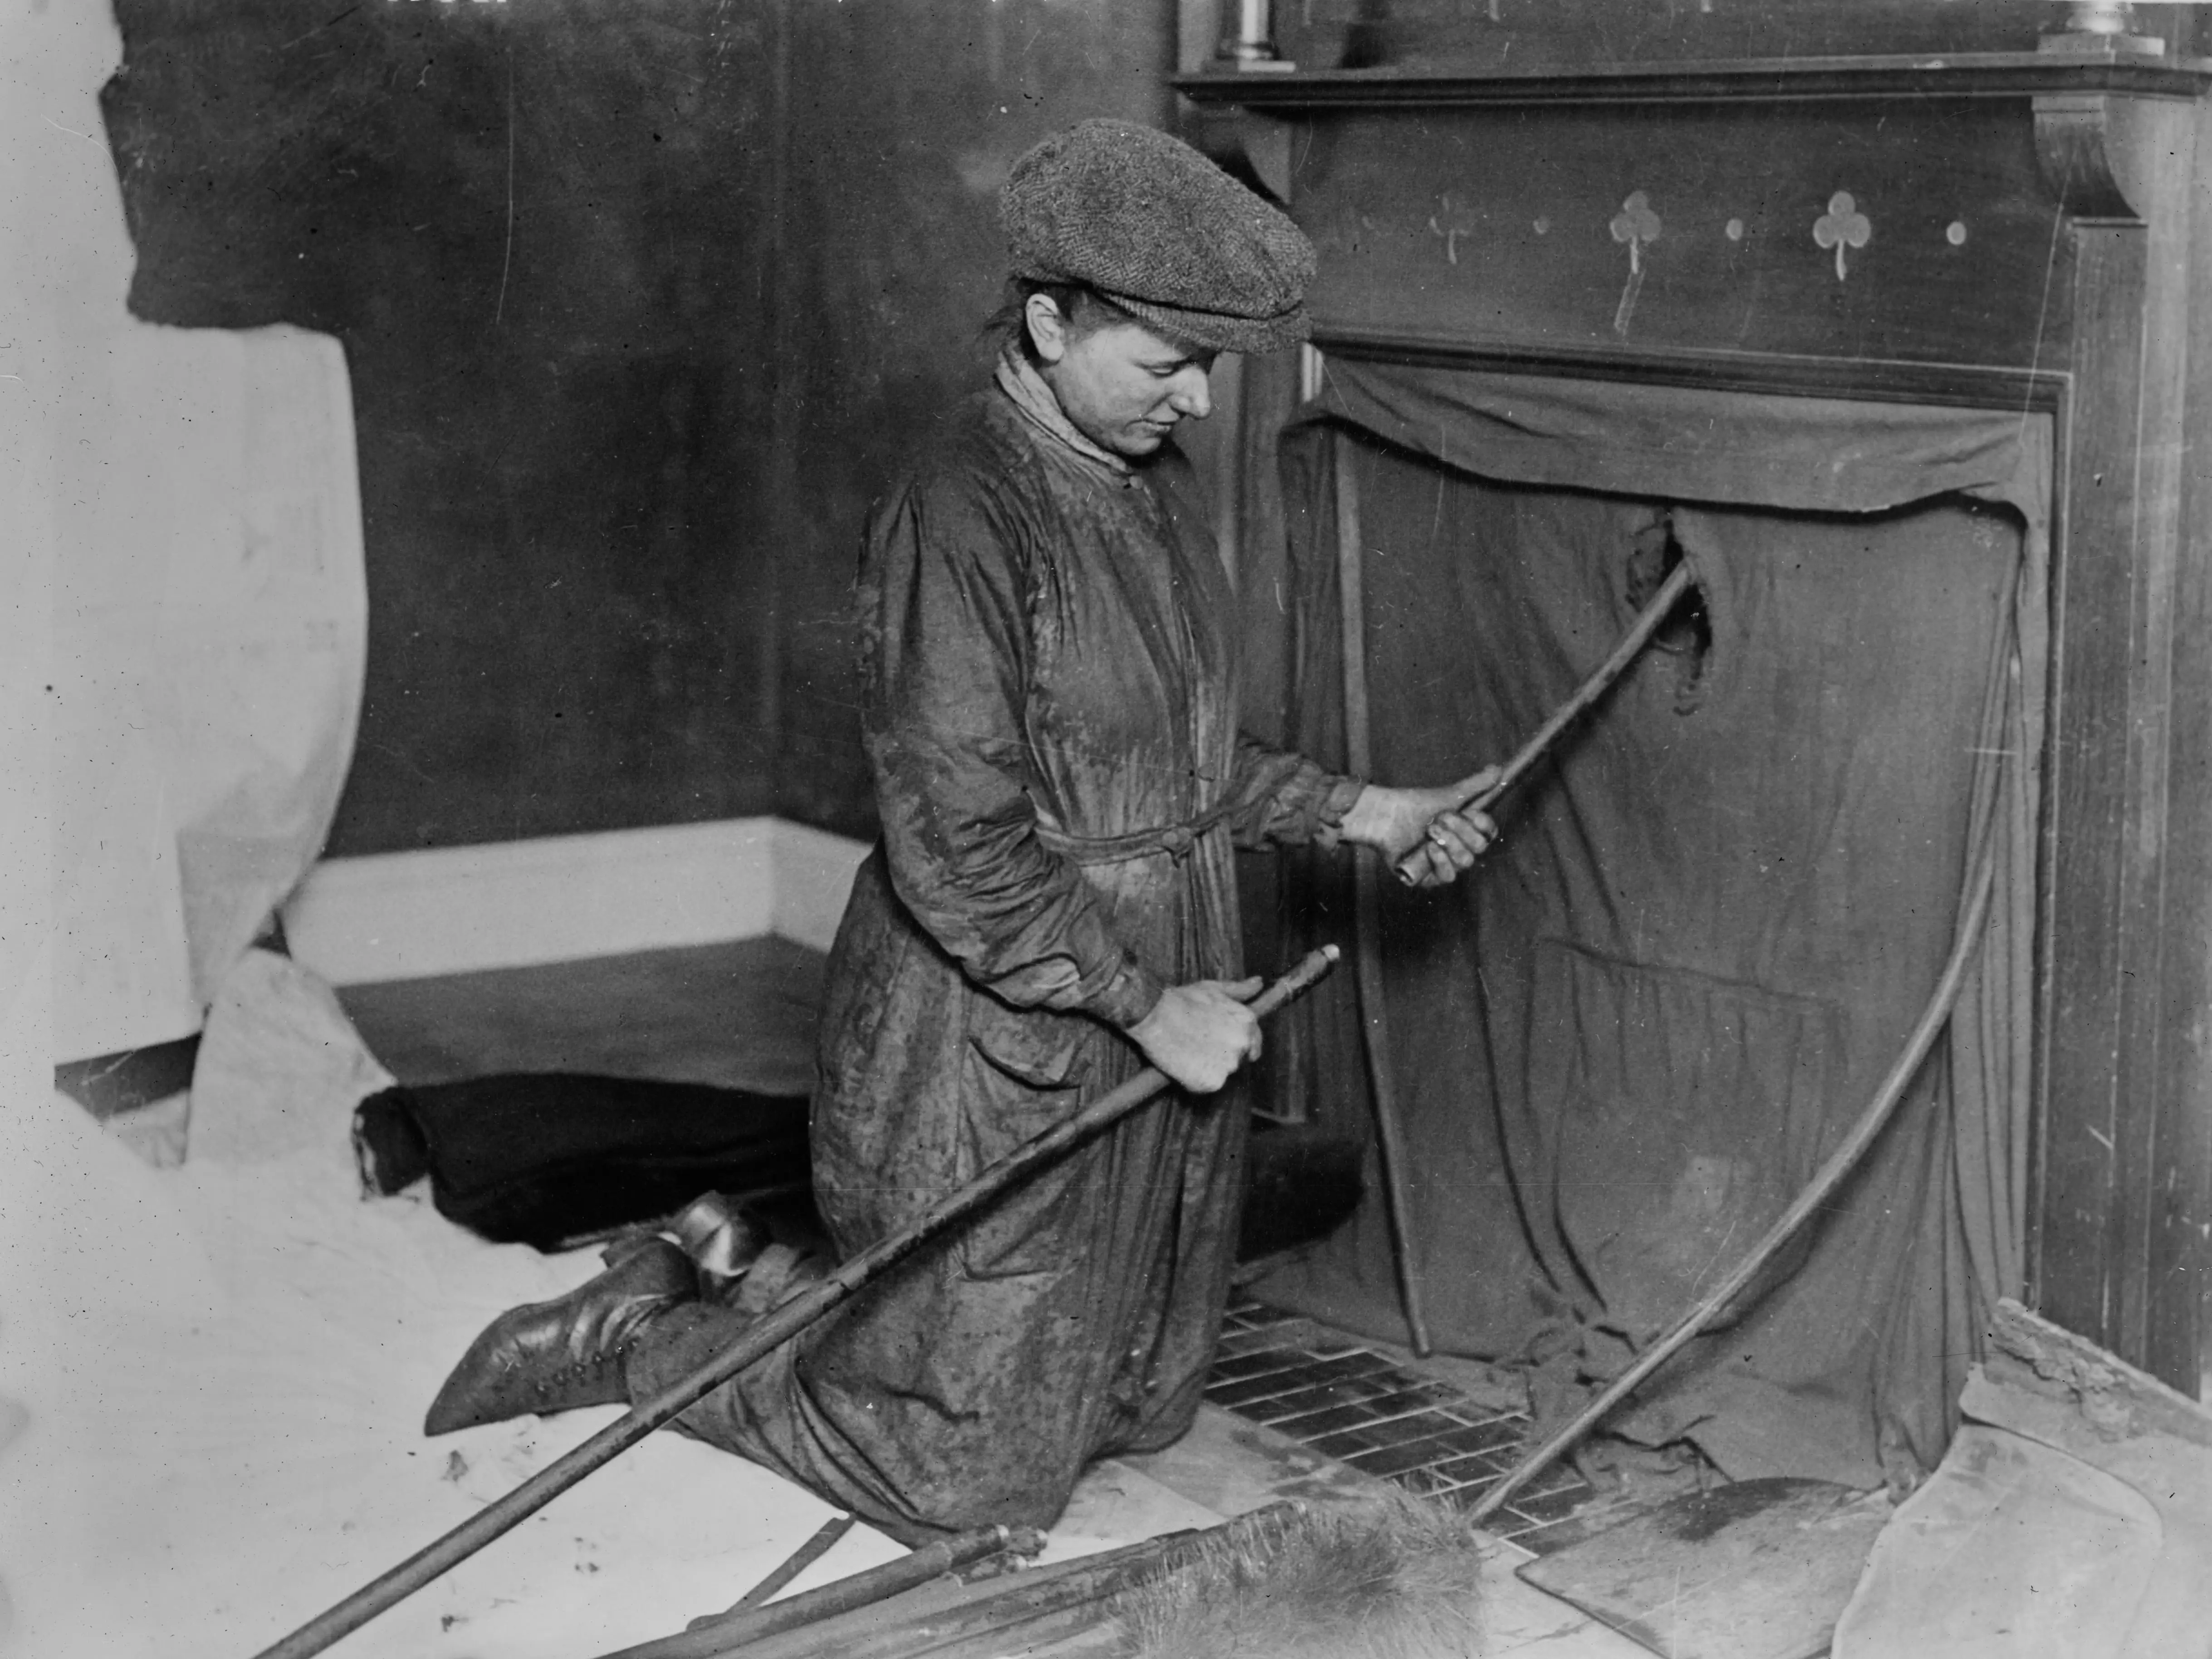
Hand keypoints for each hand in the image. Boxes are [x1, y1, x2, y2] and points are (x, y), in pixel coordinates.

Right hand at [1129, 978, 1262, 1093]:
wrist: (1154, 1015)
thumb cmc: (1182, 999)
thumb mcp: (1213, 989)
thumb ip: (1239, 989)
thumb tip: (1259, 983)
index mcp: (1247, 1023)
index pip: (1253, 1044)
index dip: (1236, 1046)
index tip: (1219, 1044)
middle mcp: (1243, 1045)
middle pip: (1237, 1060)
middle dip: (1221, 1056)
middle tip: (1198, 1046)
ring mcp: (1229, 1065)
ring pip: (1222, 1073)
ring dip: (1209, 1069)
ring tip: (1188, 1054)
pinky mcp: (1212, 1082)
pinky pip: (1207, 1086)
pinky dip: (1196, 1081)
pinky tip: (1183, 1066)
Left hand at [1340, 766, 1500, 887]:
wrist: (1383, 816)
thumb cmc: (1413, 805)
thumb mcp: (1448, 795)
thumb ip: (1475, 785)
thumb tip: (1498, 769)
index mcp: (1465, 831)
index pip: (1488, 834)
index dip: (1484, 825)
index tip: (1473, 813)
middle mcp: (1457, 849)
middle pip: (1479, 847)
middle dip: (1462, 830)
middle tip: (1441, 817)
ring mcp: (1443, 864)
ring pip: (1465, 862)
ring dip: (1450, 842)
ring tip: (1430, 829)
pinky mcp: (1428, 877)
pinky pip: (1447, 876)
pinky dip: (1442, 861)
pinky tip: (1430, 848)